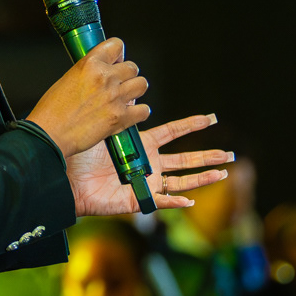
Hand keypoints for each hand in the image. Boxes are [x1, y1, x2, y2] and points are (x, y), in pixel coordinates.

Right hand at [28, 39, 148, 159]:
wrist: (50, 135)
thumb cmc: (52, 111)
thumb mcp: (68, 79)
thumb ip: (88, 72)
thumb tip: (101, 71)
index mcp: (90, 64)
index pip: (117, 45)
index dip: (117, 54)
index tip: (116, 60)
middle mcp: (105, 78)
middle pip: (133, 67)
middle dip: (127, 75)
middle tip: (118, 84)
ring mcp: (115, 97)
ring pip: (141, 85)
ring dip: (135, 91)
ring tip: (125, 97)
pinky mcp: (120, 117)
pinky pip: (143, 110)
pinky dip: (138, 113)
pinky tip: (130, 114)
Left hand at [66, 112, 233, 217]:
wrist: (65, 178)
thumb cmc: (80, 153)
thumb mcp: (105, 128)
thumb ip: (121, 116)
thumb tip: (131, 94)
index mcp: (142, 144)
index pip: (173, 132)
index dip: (192, 124)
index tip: (211, 117)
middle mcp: (148, 163)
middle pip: (186, 158)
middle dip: (208, 156)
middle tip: (230, 155)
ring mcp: (145, 182)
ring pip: (181, 181)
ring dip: (202, 178)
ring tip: (223, 174)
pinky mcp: (137, 200)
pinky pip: (160, 202)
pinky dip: (175, 202)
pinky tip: (190, 201)